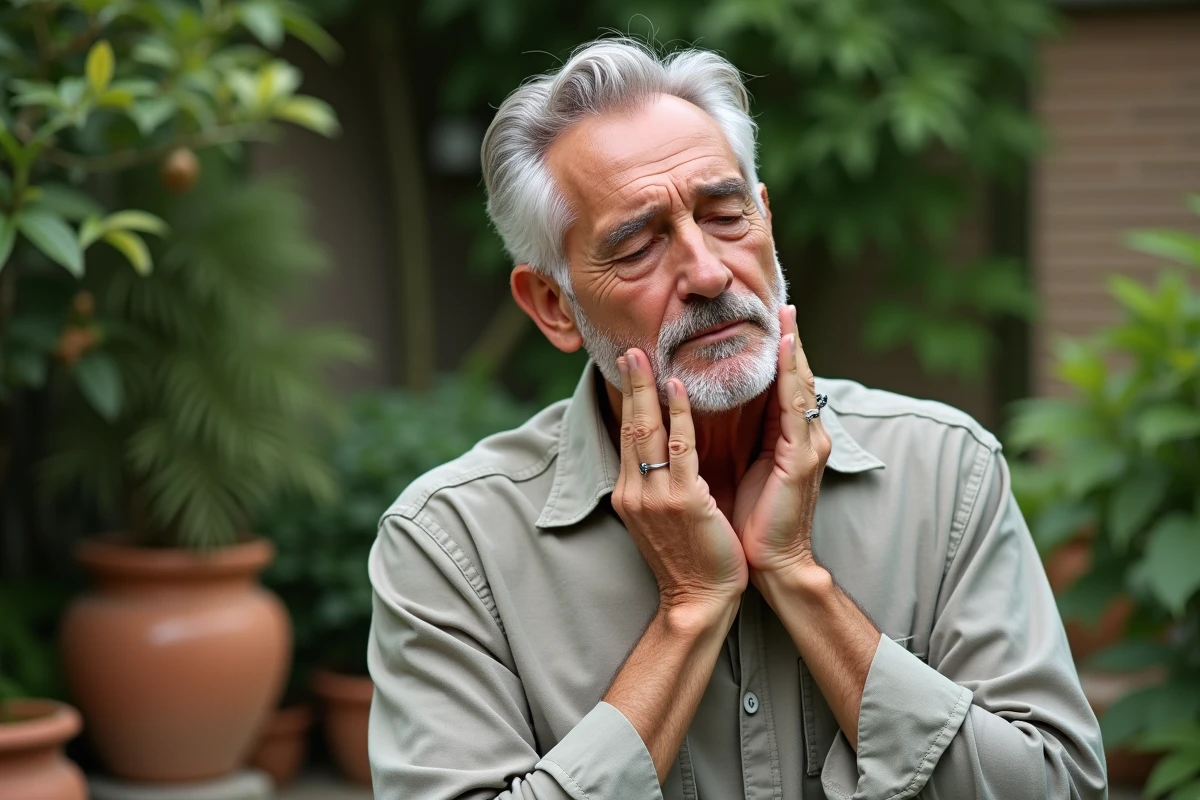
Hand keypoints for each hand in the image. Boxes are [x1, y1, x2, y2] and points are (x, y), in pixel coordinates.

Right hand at [612, 349, 747, 613]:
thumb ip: (656, 487)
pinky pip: (679, 450)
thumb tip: (655, 458)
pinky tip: (678, 390)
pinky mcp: (684, 502)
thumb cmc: (689, 560)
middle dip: (629, 387)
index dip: (628, 402)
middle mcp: (635, 492)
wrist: (698, 601)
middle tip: (629, 350)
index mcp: (630, 494)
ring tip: (644, 357)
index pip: (627, 437)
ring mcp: (656, 497)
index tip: (629, 371)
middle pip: (630, 428)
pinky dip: (677, 417)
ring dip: (647, 390)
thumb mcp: (661, 519)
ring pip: (647, 432)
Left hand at [732, 305, 831, 576]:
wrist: (770, 564)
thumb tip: (713, 414)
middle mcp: (803, 438)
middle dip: (790, 342)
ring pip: (799, 387)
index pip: (783, 387)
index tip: (769, 322)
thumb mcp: (742, 470)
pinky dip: (791, 377)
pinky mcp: (800, 460)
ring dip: (793, 350)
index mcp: (787, 440)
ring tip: (787, 317)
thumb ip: (740, 439)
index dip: (779, 355)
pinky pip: (795, 409)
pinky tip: (785, 352)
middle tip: (783, 305)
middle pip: (796, 379)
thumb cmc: (751, 522)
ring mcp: (806, 447)